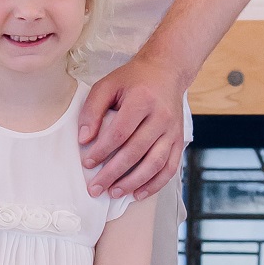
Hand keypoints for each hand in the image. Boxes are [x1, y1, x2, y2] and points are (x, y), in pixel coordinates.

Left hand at [78, 52, 184, 200]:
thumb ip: (92, 110)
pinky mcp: (179, 140)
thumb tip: (84, 139)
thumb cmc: (133, 79)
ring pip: (154, 163)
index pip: (120, 133)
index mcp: (142, 100)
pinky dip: (155, 183)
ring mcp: (173, 131)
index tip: (87, 163)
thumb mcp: (107, 85)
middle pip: (136, 151)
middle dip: (113, 173)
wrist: (166, 71)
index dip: (102, 151)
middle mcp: (161, 117)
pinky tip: (139, 193)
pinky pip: (170, 167)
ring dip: (133, 182)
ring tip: (114, 193)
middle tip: (96, 188)